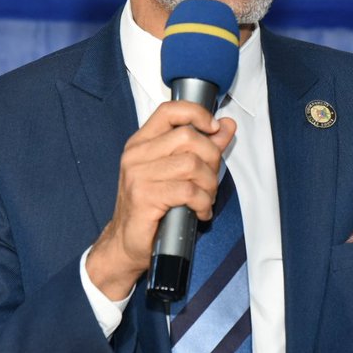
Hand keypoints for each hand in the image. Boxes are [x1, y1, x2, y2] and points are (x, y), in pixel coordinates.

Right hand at [86, 102, 235, 299]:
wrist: (125, 242)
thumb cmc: (151, 206)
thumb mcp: (176, 171)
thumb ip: (203, 147)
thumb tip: (226, 125)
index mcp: (142, 142)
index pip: (170, 111)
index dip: (197, 114)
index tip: (214, 128)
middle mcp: (136, 155)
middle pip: (188, 137)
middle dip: (211, 159)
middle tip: (210, 180)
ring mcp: (138, 175)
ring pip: (192, 164)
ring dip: (209, 185)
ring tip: (206, 198)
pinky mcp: (144, 197)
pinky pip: (188, 191)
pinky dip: (203, 203)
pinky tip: (200, 211)